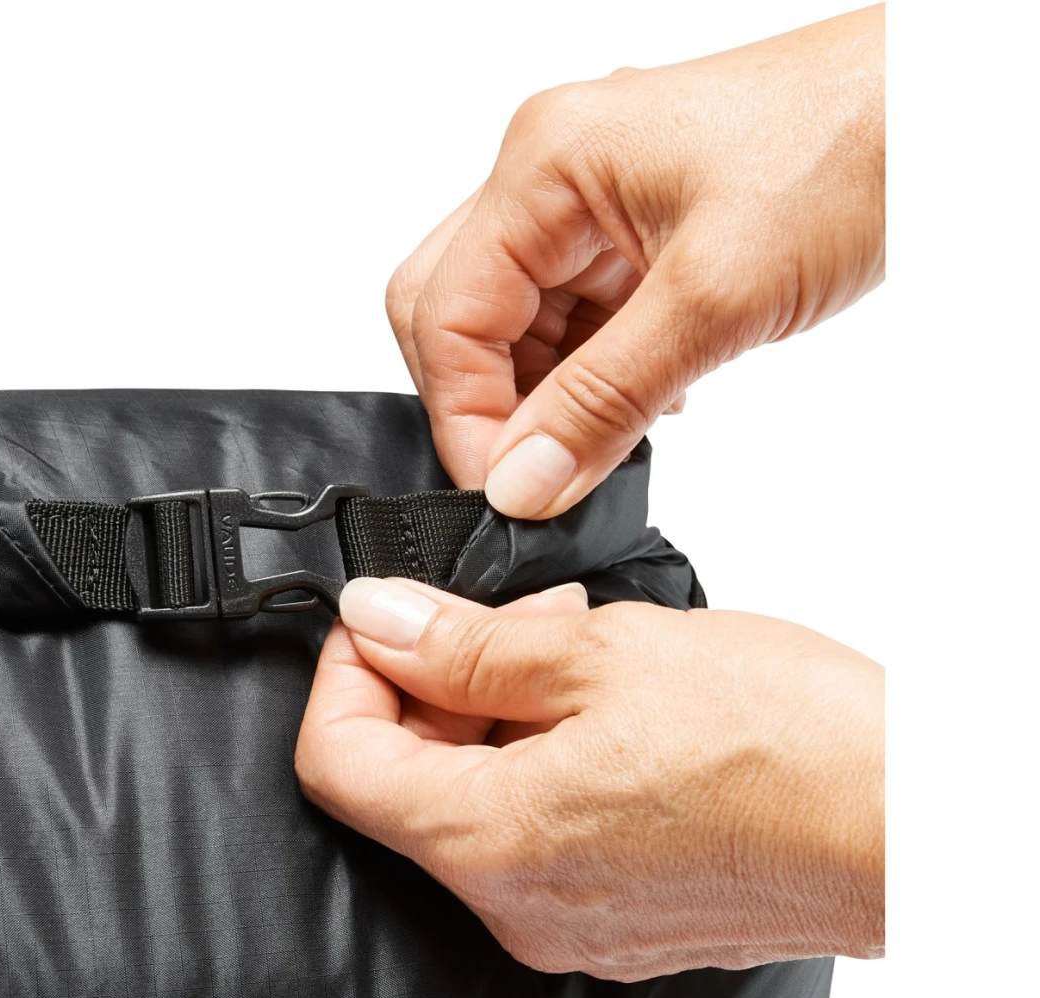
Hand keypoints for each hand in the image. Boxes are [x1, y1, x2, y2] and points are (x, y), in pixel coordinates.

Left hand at [295, 579, 883, 980]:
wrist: (915, 829)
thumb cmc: (791, 746)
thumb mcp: (605, 656)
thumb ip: (468, 648)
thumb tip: (381, 622)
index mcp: (489, 845)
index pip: (336, 766)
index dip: (344, 676)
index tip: (385, 620)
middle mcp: (516, 909)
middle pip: (405, 791)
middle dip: (434, 689)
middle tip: (514, 619)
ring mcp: (571, 928)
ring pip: (476, 813)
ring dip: (497, 723)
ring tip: (582, 655)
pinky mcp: (624, 927)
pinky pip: (542, 844)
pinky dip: (547, 772)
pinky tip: (616, 719)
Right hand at [387, 6, 884, 517]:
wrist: (954, 103)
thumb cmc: (858, 145)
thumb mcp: (717, 297)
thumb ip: (602, 402)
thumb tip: (519, 485)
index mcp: (545, 164)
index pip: (444, 315)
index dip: (464, 418)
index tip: (506, 494)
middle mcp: (551, 176)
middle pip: (455, 315)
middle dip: (485, 405)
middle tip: (537, 474)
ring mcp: (590, 203)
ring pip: (513, 327)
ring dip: (545, 396)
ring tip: (611, 435)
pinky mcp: (632, 232)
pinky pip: (572, 321)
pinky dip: (590, 375)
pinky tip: (646, 399)